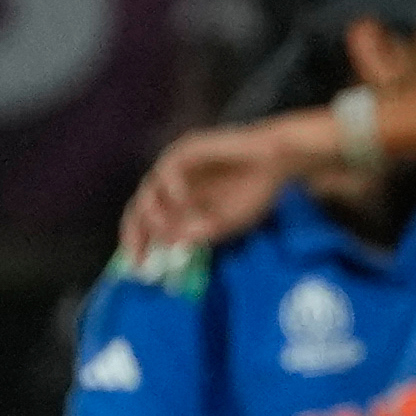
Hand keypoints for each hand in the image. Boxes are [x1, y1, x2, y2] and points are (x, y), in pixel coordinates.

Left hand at [121, 113, 335, 258]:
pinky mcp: (188, 148)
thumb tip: (171, 243)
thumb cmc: (255, 191)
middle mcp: (173, 185)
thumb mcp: (228, 222)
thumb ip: (201, 233)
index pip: (150, 224)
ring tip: (166, 226)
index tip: (138, 267)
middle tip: (140, 252)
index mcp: (181, 204)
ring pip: (150, 188)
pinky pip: (169, 167)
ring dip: (154, 210)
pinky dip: (171, 185)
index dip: (141, 244)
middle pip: (141, 207)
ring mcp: (179, 167)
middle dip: (137, 232)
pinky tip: (182, 199)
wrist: (277, 161)